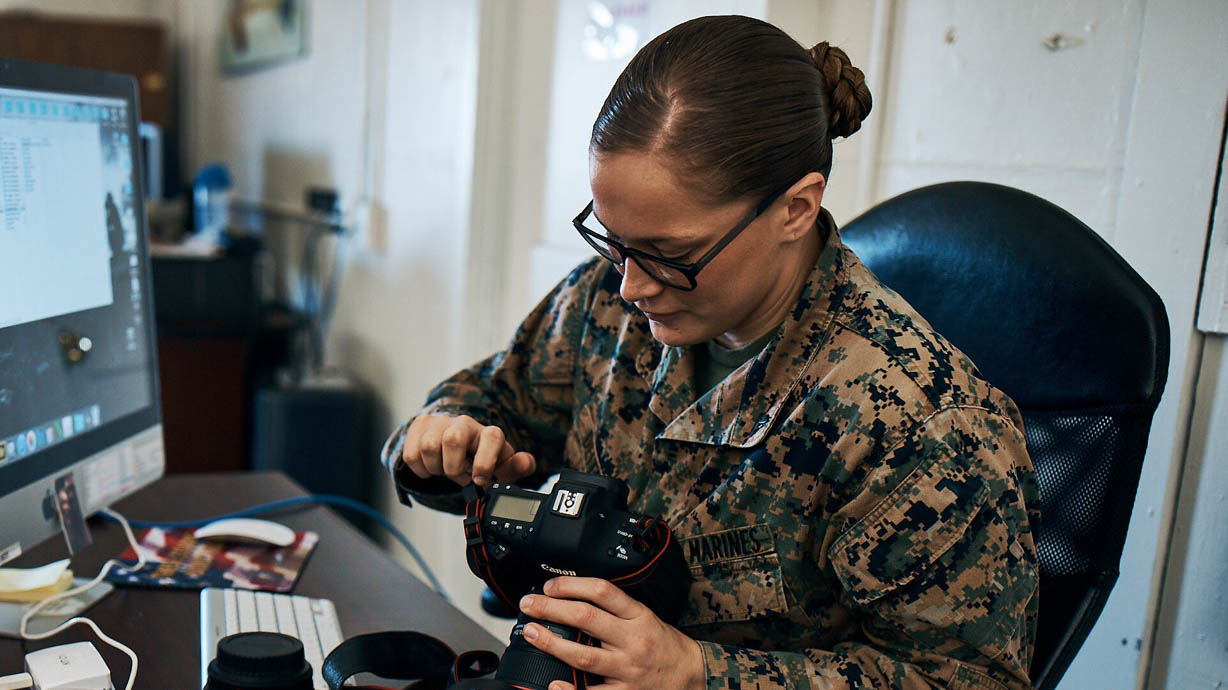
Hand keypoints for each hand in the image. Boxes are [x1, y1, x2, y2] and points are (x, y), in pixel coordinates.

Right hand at [401, 413, 535, 487]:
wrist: (455, 445)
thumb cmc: (480, 457)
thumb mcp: (500, 467)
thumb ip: (516, 467)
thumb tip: (526, 462)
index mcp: (488, 433)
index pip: (492, 436)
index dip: (485, 462)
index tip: (479, 480)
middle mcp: (464, 423)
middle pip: (453, 440)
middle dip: (454, 468)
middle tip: (460, 476)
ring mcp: (440, 423)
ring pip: (429, 447)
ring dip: (436, 468)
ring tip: (446, 470)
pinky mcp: (419, 427)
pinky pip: (411, 454)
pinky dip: (421, 469)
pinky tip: (432, 467)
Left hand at [518, 577, 704, 689]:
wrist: (692, 676)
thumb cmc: (665, 645)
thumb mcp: (646, 617)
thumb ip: (616, 609)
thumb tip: (575, 599)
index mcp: (638, 616)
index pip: (602, 591)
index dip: (571, 585)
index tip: (549, 587)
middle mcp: (632, 640)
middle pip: (586, 618)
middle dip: (551, 609)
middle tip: (529, 605)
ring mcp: (627, 669)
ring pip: (583, 655)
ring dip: (552, 643)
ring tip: (532, 633)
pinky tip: (553, 684)